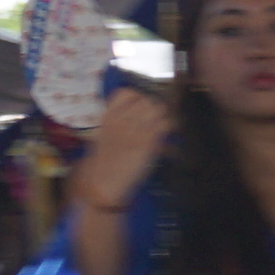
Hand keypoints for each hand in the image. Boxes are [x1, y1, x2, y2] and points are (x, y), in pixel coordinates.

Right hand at [69, 84, 172, 215]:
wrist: (105, 182)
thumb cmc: (104, 162)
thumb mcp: (105, 135)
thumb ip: (119, 122)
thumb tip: (137, 116)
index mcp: (109, 116)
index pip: (126, 92)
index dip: (137, 98)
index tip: (139, 108)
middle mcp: (123, 119)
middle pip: (146, 99)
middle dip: (152, 108)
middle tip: (153, 120)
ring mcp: (136, 130)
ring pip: (158, 108)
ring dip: (162, 116)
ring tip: (160, 127)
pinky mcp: (149, 143)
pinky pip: (166, 124)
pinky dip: (169, 127)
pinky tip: (165, 135)